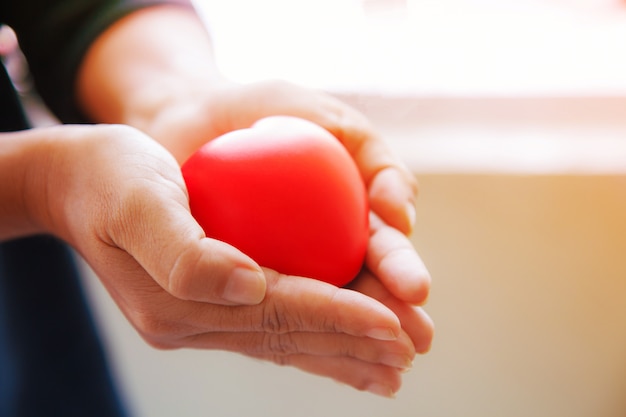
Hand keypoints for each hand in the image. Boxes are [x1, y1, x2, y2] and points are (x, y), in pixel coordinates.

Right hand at [26, 123, 430, 395]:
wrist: (77, 182)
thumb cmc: (108, 178)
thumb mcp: (136, 200)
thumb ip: (184, 250)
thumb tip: (248, 283)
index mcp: (181, 303)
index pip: (278, 312)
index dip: (339, 317)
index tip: (394, 322)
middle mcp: (197, 321)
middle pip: (291, 335)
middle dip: (356, 344)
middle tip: (413, 349)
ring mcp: (203, 318)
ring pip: (288, 339)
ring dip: (345, 351)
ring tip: (395, 366)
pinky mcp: (210, 305)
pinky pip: (272, 327)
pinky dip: (316, 337)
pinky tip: (347, 345)